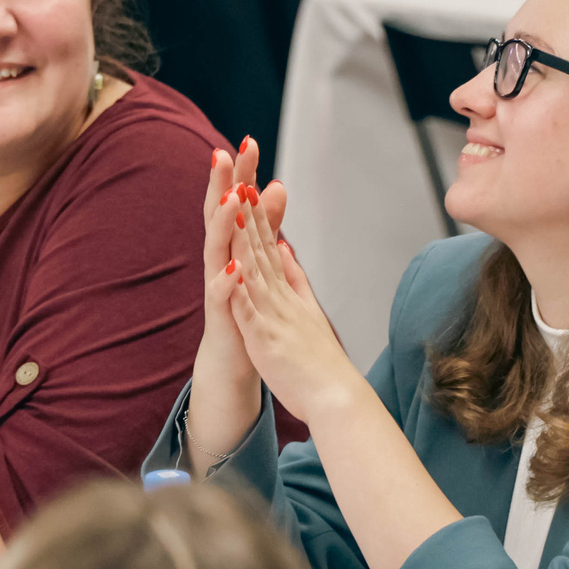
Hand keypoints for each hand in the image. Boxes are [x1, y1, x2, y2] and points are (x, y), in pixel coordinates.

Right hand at [190, 137, 286, 471]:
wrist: (234, 359)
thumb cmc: (245, 306)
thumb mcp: (258, 257)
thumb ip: (265, 223)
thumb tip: (276, 184)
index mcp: (231, 246)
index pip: (235, 202)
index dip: (240, 173)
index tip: (248, 139)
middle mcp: (219, 261)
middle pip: (218, 216)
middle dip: (220, 185)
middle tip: (222, 152)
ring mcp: (218, 287)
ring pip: (216, 250)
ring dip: (223, 224)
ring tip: (234, 198)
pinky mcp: (220, 316)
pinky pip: (220, 297)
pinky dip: (227, 281)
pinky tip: (235, 266)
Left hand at [224, 177, 360, 425]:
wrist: (338, 398)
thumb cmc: (320, 360)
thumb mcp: (305, 309)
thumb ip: (293, 278)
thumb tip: (282, 247)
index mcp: (284, 290)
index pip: (266, 243)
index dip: (254, 211)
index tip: (245, 178)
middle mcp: (279, 295)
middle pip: (260, 244)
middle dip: (248, 207)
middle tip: (241, 170)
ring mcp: (273, 314)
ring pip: (254, 267)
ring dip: (243, 233)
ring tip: (234, 200)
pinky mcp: (266, 338)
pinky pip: (249, 310)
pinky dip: (240, 288)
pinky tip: (230, 266)